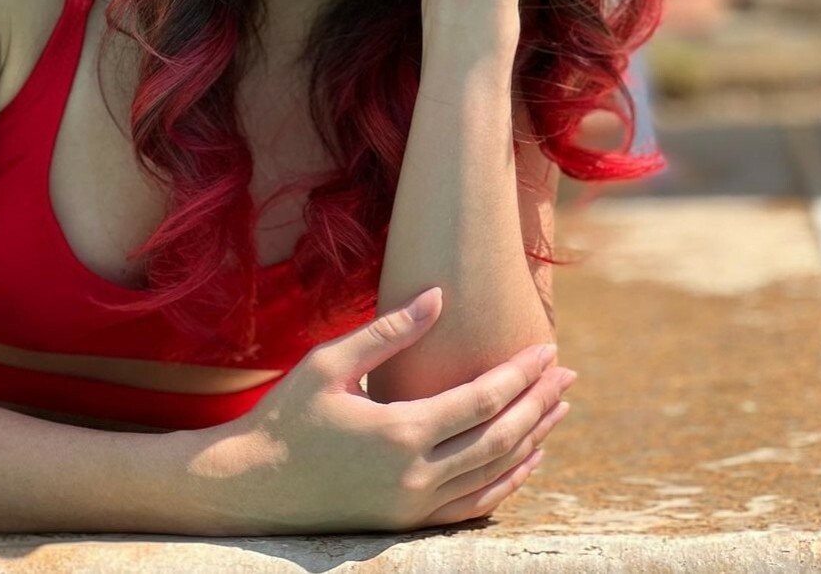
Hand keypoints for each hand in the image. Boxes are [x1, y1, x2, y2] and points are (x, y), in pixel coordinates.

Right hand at [186, 289, 575, 535]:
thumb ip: (389, 332)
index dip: (520, 373)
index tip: (548, 349)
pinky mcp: (407, 524)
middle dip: (538, 404)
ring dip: (532, 440)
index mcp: (400, 432)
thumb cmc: (287, 415)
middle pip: (499, 439)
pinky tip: (526, 460)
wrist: (252, 486)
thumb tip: (438, 296)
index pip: (482, 400)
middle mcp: (415, 477)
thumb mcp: (331, 362)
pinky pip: (474, 506)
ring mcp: (413, 507)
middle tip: (567, 374)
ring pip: (494, 475)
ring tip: (558, 409)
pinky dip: (508, 482)